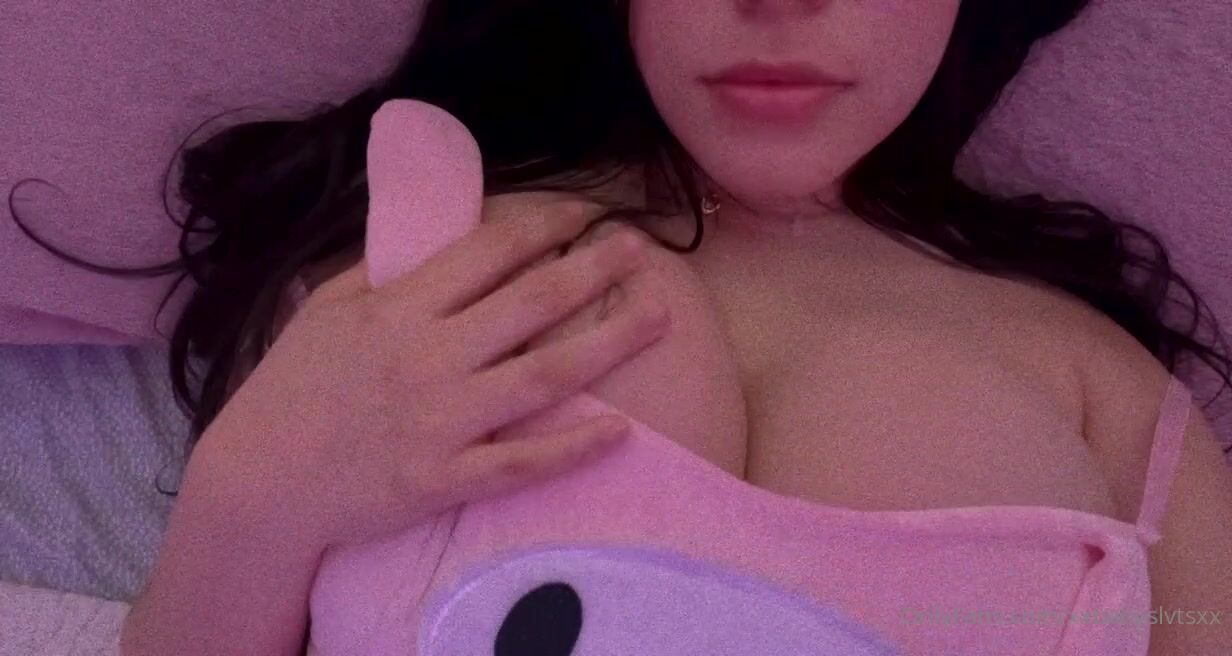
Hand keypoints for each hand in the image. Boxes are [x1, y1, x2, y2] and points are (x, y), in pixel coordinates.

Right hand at [192, 194, 671, 552]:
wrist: (259, 480)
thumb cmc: (291, 389)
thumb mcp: (326, 310)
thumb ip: (384, 271)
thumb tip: (436, 236)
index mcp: (400, 307)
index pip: (488, 252)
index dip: (544, 226)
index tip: (585, 212)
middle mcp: (429, 356)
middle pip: (531, 303)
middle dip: (592, 268)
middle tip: (639, 247)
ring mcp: (442, 420)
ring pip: (543, 374)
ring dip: (608, 342)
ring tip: (658, 317)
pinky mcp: (444, 478)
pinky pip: (522, 462)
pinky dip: (572, 447)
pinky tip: (621, 431)